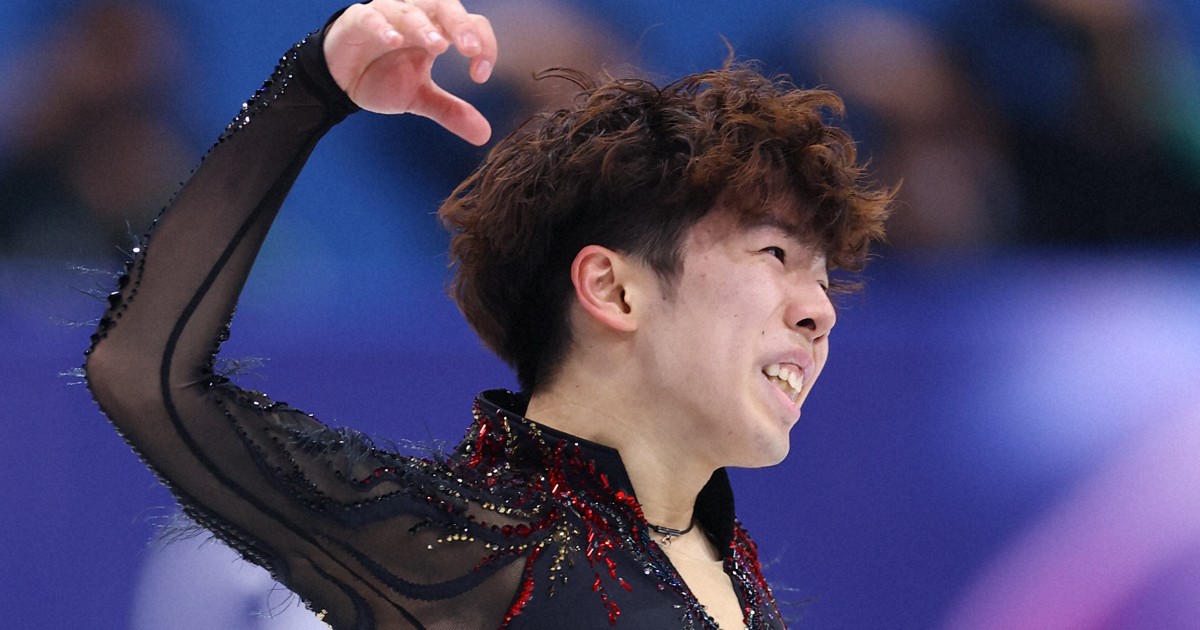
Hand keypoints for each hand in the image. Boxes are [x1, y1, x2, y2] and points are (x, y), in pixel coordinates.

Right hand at [324, 0, 496, 144]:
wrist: (339, 81)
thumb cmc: (381, 77)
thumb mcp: (419, 98)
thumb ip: (451, 111)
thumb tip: (484, 135)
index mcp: (436, 31)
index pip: (470, 25)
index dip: (483, 45)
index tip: (481, 76)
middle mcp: (416, 17)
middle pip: (444, 6)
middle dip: (460, 26)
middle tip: (471, 49)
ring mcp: (387, 16)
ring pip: (410, 10)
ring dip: (425, 27)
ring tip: (438, 47)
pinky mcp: (357, 21)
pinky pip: (371, 17)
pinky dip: (382, 27)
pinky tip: (393, 41)